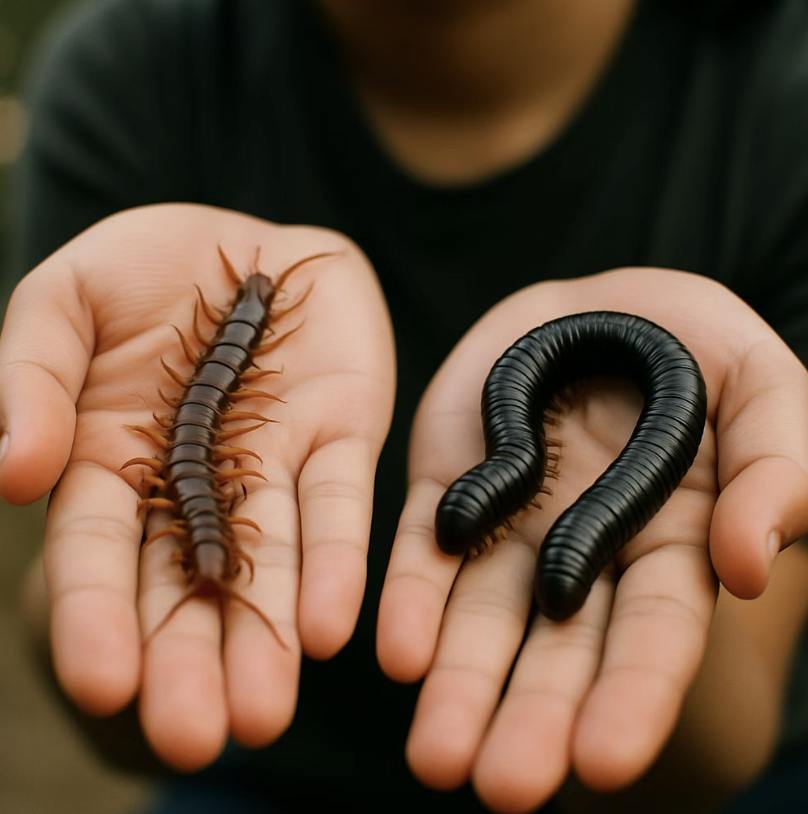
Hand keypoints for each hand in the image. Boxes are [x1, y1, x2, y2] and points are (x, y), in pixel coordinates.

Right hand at [0, 204, 394, 770]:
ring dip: (266, 636)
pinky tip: (330, 626)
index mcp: (114, 456)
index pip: (100, 550)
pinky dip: (333, 562)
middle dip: (191, 659)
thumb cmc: (150, 265)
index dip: (100, 617)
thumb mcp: (67, 299)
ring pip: (267, 561)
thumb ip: (31, 377)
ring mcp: (273, 463)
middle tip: (199, 739)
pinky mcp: (340, 437)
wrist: (256, 237)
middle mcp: (196, 480)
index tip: (105, 685)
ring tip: (264, 714)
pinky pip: (337, 504)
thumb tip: (11, 471)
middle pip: (187, 581)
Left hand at [377, 268, 807, 811]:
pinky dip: (409, 598)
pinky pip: (421, 548)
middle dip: (532, 717)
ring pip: (480, 616)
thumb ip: (778, 470)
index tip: (598, 761)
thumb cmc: (696, 347)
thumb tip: (750, 565)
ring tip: (434, 755)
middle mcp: (584, 552)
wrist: (602, 307)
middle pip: (558, 650)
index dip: (631, 695)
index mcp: (672, 542)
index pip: (654, 634)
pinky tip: (398, 651)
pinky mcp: (447, 486)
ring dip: (458, 683)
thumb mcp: (763, 390)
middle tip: (498, 786)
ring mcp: (509, 522)